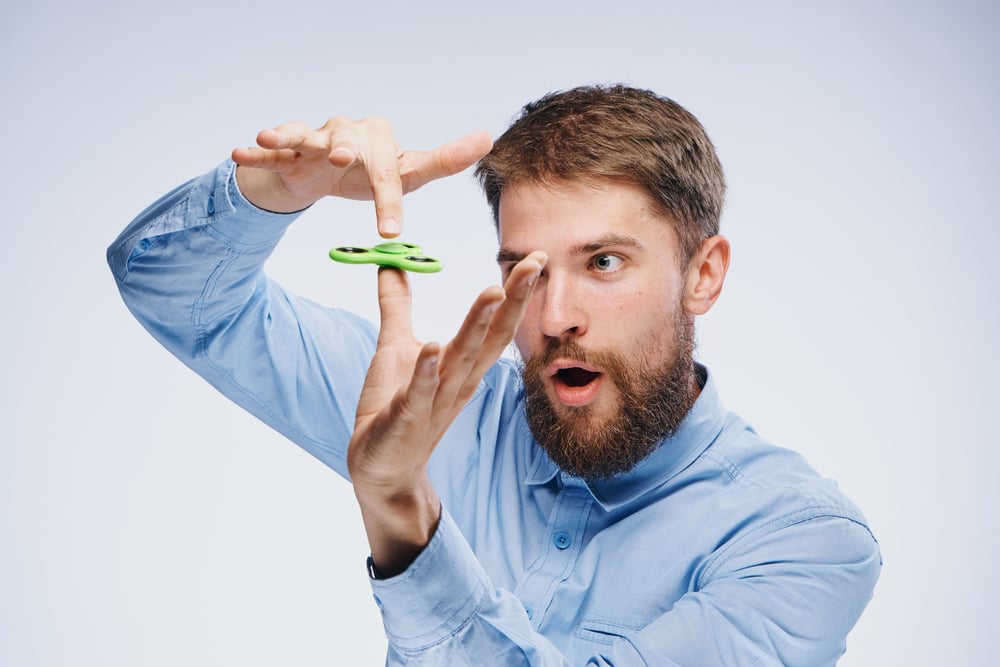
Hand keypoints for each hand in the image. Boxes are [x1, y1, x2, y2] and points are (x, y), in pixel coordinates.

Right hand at [232, 116, 492, 236]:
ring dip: (292, 136)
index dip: (389, 201)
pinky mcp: (288, 151)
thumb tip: (487, 136)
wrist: (331, 170)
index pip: (389, 174)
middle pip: (348, 144)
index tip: (389, 231)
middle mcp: (348, 133)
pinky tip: (241, 151)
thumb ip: (446, 159)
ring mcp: (315, 140)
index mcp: (380, 141)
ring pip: (305, 135)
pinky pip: (273, 151)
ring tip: (274, 137)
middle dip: (345, 150)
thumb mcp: (411, 172)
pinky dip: (257, 151)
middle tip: (346, 159)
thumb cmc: (377, 172)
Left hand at [348, 252, 546, 576]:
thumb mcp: (396, 346)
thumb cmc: (394, 406)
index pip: (496, 324)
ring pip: (461, 359)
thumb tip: (390, 264)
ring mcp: (435, 400)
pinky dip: (427, 370)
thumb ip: (397, 304)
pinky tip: (432, 345)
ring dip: (476, 327)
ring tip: (492, 292)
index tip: (535, 258)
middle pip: (491, 337)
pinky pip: (419, 391)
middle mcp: (458, 381)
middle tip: (532, 266)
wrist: (382, 469)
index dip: (515, 292)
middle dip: (512, 301)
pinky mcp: (406, 417)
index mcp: (462, 365)